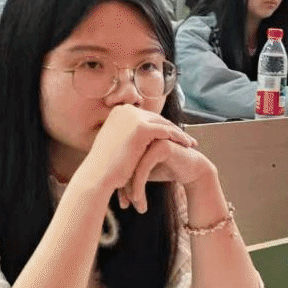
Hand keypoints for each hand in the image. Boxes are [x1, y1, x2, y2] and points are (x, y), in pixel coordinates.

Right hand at [77, 105, 199, 208]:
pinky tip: (188, 146)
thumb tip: (140, 137)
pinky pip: (167, 131)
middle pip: (156, 119)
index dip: (162, 127)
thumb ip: (128, 136)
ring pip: (164, 124)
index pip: (146, 117)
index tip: (174, 135)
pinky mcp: (142, 127)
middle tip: (187, 139)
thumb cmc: (106, 167)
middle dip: (172, 129)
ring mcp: (133, 117)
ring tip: (190, 143)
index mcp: (118, 112)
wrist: (97, 177)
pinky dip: (179, 137)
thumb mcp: (117, 144)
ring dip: (179, 133)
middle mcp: (125, 110)